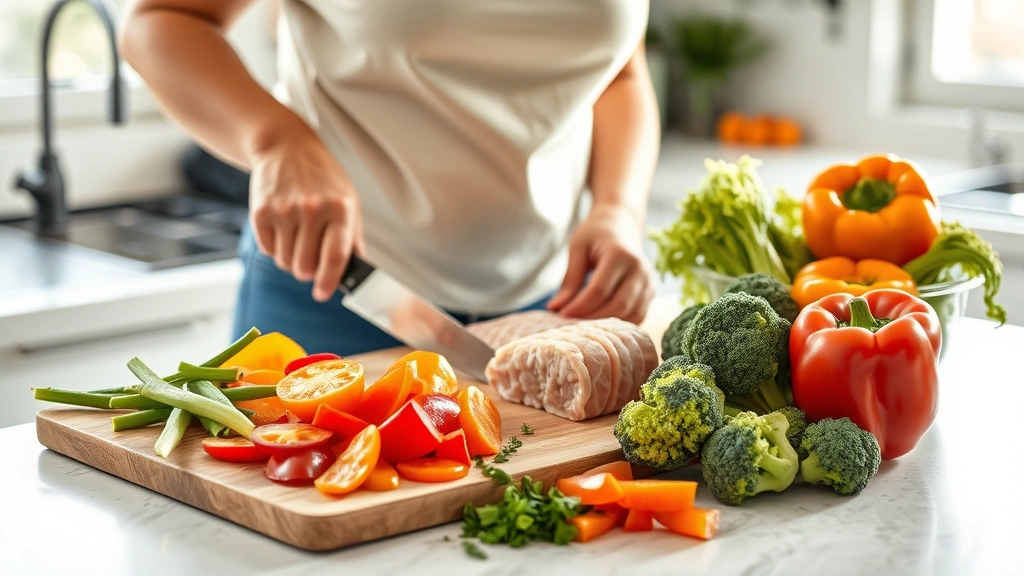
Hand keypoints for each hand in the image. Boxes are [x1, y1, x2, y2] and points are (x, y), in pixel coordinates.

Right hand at [249, 131, 363, 301]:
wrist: (286, 148)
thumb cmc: (323, 179)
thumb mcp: (349, 201)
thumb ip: (353, 239)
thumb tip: (355, 275)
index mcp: (341, 209)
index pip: (335, 257)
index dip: (328, 282)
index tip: (322, 294)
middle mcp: (312, 210)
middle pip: (305, 267)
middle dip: (308, 271)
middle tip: (311, 258)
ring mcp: (285, 211)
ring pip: (285, 262)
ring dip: (292, 259)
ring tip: (298, 238)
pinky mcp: (261, 212)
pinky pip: (268, 250)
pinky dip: (275, 248)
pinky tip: (283, 228)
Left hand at [547, 205, 654, 323]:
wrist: (621, 225)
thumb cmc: (596, 235)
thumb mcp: (578, 248)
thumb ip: (570, 279)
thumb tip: (555, 308)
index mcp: (620, 255)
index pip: (599, 290)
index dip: (580, 307)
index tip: (561, 315)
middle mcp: (640, 270)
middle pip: (618, 306)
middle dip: (593, 319)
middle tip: (571, 324)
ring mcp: (649, 283)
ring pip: (631, 315)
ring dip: (607, 326)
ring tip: (583, 324)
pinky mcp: (650, 293)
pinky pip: (637, 317)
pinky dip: (619, 325)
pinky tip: (600, 323)